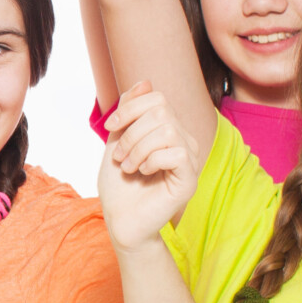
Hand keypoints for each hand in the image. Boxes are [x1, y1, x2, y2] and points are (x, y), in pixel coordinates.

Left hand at [99, 81, 198, 247]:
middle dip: (132, 132)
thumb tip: (145, 82)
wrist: (121, 221)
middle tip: (120, 156)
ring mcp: (190, 160)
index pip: (158, 99)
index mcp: (169, 130)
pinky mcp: (190, 179)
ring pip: (169, 130)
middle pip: (162, 112)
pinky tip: (144, 174)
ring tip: (129, 167)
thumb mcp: (117, 141)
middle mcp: (184, 141)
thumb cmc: (119, 185)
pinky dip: (152, 160)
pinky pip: (176, 153)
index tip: (111, 126)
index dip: (131, 107)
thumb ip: (129, 113)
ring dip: (138, 148)